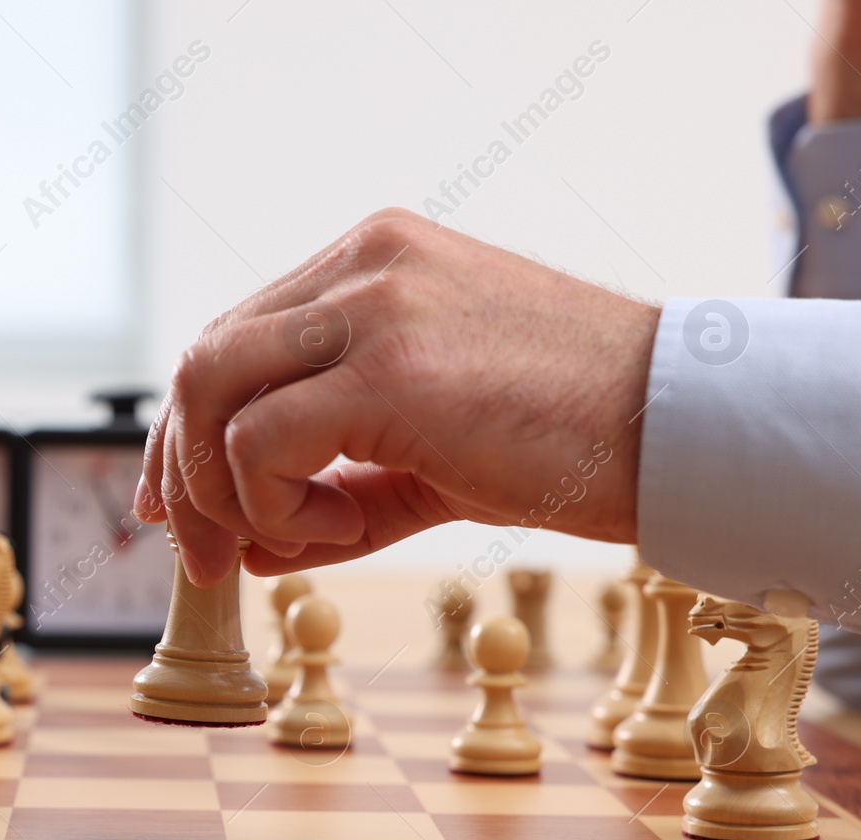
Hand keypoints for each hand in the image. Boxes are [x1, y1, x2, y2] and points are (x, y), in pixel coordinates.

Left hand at [134, 209, 659, 586]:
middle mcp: (361, 263)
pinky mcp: (388, 366)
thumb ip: (336, 476)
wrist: (683, 431)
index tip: (177, 507)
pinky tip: (353, 528)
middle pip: (203, 361)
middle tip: (206, 556)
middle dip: (182, 471)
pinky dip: (277, 506)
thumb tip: (246, 540)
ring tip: (297, 542)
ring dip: (224, 493)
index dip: (185, 432)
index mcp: (369, 261)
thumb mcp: (430, 446)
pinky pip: (260, 443)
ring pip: (211, 391)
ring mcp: (372, 302)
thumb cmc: (568, 439)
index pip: (232, 340)